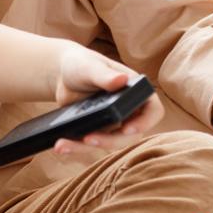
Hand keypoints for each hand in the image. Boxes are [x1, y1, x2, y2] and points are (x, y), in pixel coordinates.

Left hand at [49, 47, 164, 155]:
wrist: (63, 75)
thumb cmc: (82, 65)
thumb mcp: (90, 67)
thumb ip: (104, 75)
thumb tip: (121, 80)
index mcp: (135, 91)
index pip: (153, 110)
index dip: (145, 122)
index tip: (128, 128)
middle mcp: (129, 110)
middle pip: (130, 134)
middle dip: (109, 141)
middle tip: (88, 139)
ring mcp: (114, 123)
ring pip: (108, 143)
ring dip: (86, 147)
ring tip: (63, 145)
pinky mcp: (98, 131)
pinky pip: (90, 144)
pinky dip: (75, 146)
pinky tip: (60, 146)